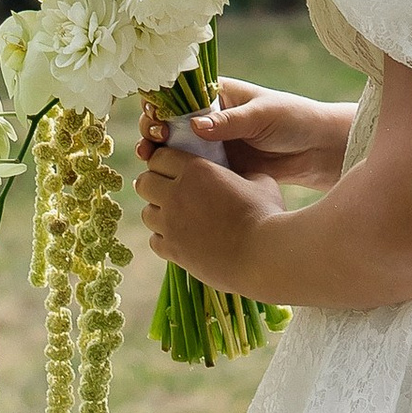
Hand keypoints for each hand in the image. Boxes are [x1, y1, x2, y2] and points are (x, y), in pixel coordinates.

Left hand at [135, 135, 275, 284]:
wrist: (264, 256)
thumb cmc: (267, 215)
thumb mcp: (259, 181)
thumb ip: (238, 174)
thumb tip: (237, 177)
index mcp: (196, 169)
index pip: (160, 156)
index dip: (165, 161)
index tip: (175, 168)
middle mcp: (176, 194)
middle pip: (144, 183)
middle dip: (155, 184)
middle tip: (171, 191)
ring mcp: (171, 225)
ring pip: (146, 213)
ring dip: (159, 213)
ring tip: (177, 217)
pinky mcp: (173, 251)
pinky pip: (154, 240)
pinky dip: (164, 238)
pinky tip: (182, 238)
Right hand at [136, 80, 354, 191]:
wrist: (316, 151)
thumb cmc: (293, 120)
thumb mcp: (263, 115)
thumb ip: (230, 121)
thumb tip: (196, 126)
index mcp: (216, 93)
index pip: (177, 91)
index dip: (160, 101)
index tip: (156, 115)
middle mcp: (207, 117)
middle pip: (167, 119)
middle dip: (153, 128)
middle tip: (154, 139)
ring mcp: (209, 144)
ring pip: (172, 146)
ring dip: (157, 151)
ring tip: (150, 159)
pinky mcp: (215, 168)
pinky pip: (188, 170)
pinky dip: (173, 173)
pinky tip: (164, 179)